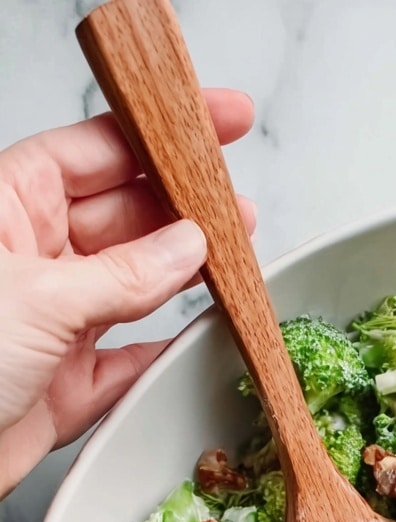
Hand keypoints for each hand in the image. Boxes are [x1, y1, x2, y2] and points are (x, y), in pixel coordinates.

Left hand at [0, 89, 254, 498]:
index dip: (155, 132)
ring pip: (130, 286)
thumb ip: (122, 275)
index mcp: (5, 212)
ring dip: (182, 276)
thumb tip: (185, 246)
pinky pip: (129, 360)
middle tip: (234, 206)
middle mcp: (29, 262)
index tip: (212, 121)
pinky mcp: (62, 387)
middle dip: (180, 207)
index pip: (91, 151)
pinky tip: (201, 334)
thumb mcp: (40, 299)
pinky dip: (166, 350)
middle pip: (120, 216)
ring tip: (233, 261)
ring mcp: (48, 324)